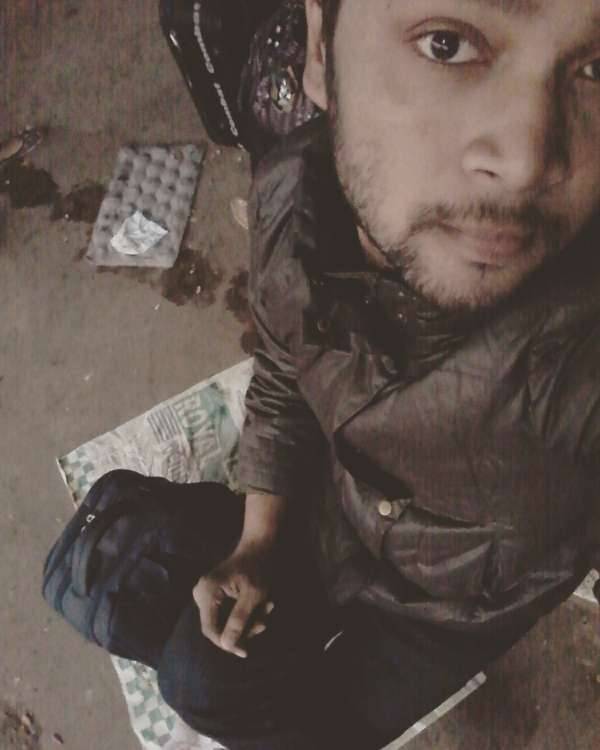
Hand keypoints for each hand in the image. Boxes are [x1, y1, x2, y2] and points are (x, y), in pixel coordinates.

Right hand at [193, 540, 275, 657]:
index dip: (227, 643)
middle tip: (264, 622)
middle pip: (217, 626)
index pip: (211, 630)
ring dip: (247, 620)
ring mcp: (206, 592)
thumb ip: (239, 620)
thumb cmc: (257, 568)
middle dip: (243, 628)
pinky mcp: (213, 593)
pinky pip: (226, 612)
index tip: (245, 651)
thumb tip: (227, 646)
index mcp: (207, 593)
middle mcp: (201, 593)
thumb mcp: (252, 596)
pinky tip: (261, 604)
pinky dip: (244, 612)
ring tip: (267, 608)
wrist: (258, 545)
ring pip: (224, 620)